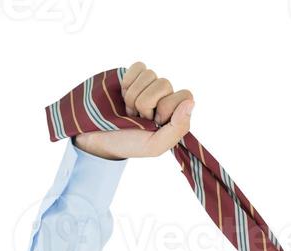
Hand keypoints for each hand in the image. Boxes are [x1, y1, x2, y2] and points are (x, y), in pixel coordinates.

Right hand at [73, 61, 193, 160]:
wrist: (99, 136)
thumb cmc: (129, 143)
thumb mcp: (155, 145)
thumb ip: (178, 127)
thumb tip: (191, 102)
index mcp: (175, 115)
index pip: (185, 95)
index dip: (166, 107)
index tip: (154, 121)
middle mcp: (165, 98)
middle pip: (165, 84)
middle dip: (145, 103)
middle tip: (137, 117)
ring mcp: (149, 86)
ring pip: (150, 74)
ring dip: (134, 95)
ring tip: (129, 110)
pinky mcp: (134, 76)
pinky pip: (138, 66)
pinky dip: (128, 81)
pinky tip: (123, 95)